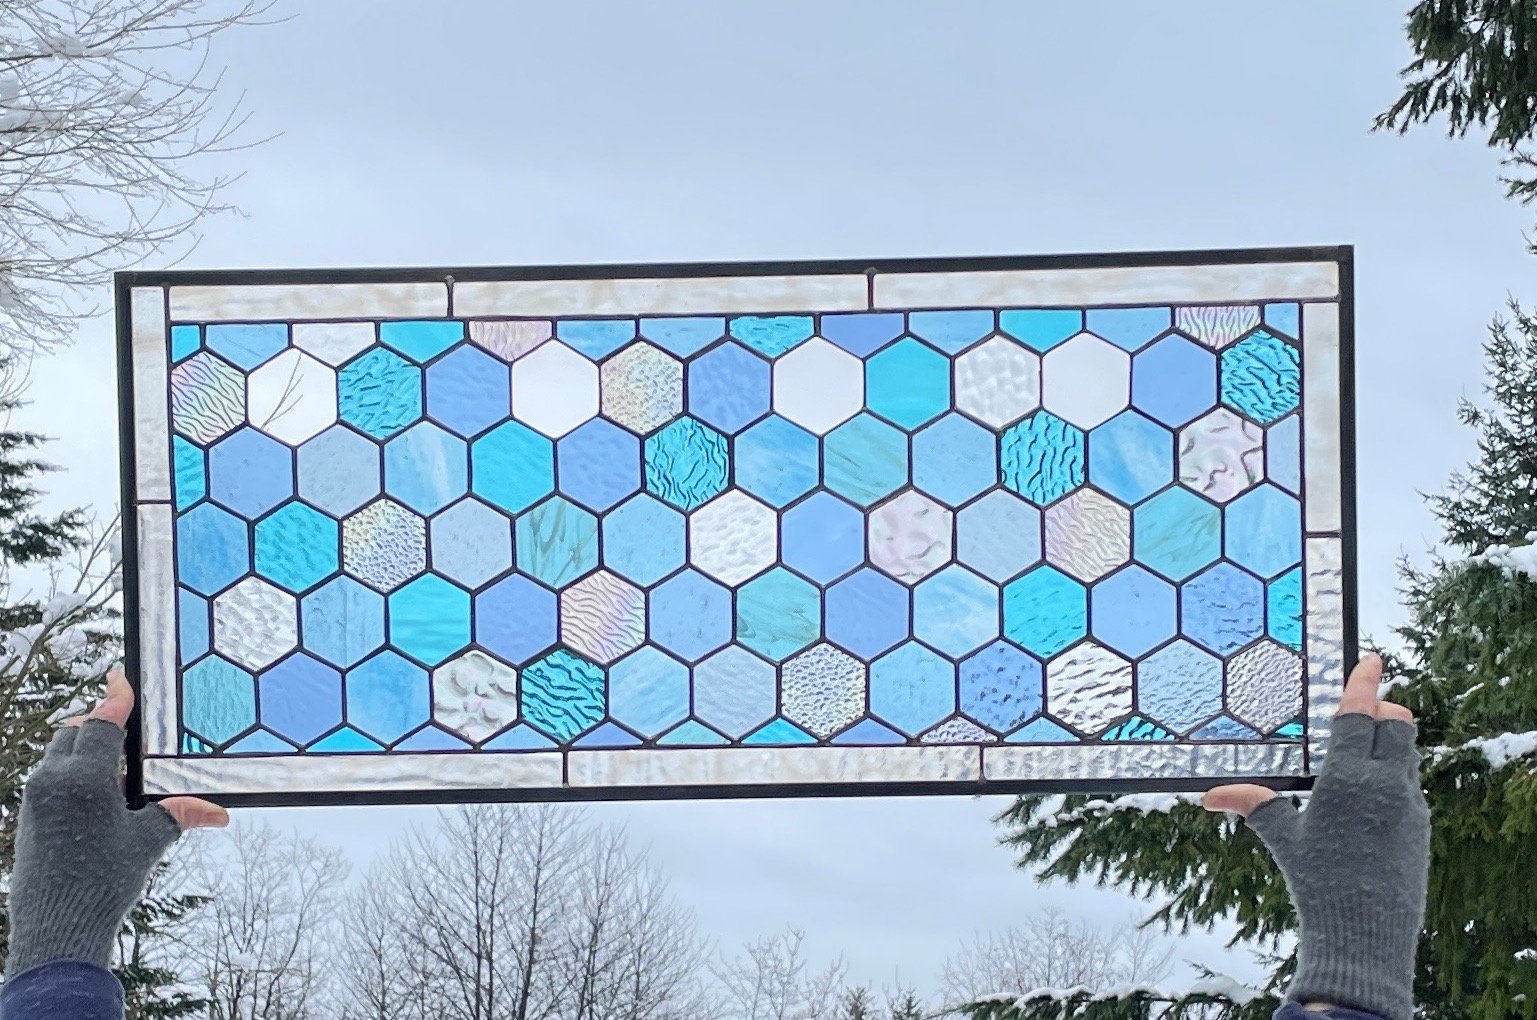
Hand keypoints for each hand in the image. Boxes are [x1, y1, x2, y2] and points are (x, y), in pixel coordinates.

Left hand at [4, 669, 228, 978]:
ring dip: (83, 747)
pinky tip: (97, 792)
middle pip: (74, 731)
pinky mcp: (30, 816)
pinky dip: (72, 771)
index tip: (120, 677)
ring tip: (113, 760)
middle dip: (98, 722)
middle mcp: (52, 782)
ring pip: (58, 753)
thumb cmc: (102, 883)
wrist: (57, 929)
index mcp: (83, 780)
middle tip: (123, 721)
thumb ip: (178, 814)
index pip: (101, 724)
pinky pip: (50, 777)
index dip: (115, 699)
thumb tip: (220, 812)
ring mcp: (36, 799)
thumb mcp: (147, 842)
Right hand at [1203, 654, 1429, 1019]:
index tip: (1373, 660)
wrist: (1366, 935)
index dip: (1366, 684)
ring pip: (1409, 753)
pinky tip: (1370, 798)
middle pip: (1400, 724)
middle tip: (1366, 709)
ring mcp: (1408, 806)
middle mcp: (1386, 786)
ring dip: (1391, 742)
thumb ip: (1254, 805)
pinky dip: (1394, 776)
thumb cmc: (1318, 882)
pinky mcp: (1419, 827)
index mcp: (1348, 779)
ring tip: (1364, 751)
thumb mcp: (1284, 838)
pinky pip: (1410, 785)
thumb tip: (1211, 796)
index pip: (1361, 716)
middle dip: (1385, 710)